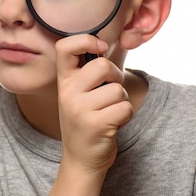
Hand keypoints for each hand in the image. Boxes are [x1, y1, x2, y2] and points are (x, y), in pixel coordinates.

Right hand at [55, 34, 133, 173]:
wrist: (81, 160)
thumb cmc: (87, 118)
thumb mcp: (82, 92)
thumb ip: (95, 67)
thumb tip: (131, 35)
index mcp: (64, 80)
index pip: (64, 47)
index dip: (85, 40)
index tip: (100, 47)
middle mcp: (67, 93)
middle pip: (103, 66)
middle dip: (116, 76)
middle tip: (111, 90)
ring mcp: (79, 109)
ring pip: (118, 89)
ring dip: (122, 101)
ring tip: (109, 112)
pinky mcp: (95, 125)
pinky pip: (125, 108)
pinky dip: (126, 115)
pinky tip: (113, 123)